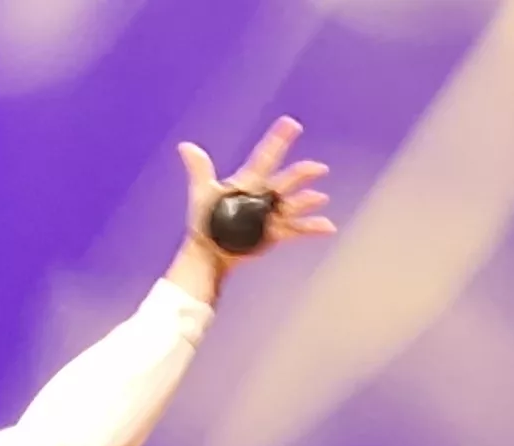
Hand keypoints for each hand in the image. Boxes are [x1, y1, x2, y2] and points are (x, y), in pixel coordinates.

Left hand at [178, 117, 334, 270]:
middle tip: (317, 168)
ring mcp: (271, 213)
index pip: (265, 157)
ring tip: (320, 198)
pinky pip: (298, 229)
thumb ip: (200, 170)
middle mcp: (263, 195)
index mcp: (248, 182)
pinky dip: (313, 228)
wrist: (208, 252)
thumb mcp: (203, 193)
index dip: (277, 140)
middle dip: (302, 174)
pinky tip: (328, 227)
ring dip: (308, 200)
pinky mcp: (276, 232)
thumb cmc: (204, 222)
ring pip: (294, 203)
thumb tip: (185, 146)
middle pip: (286, 180)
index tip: (291, 124)